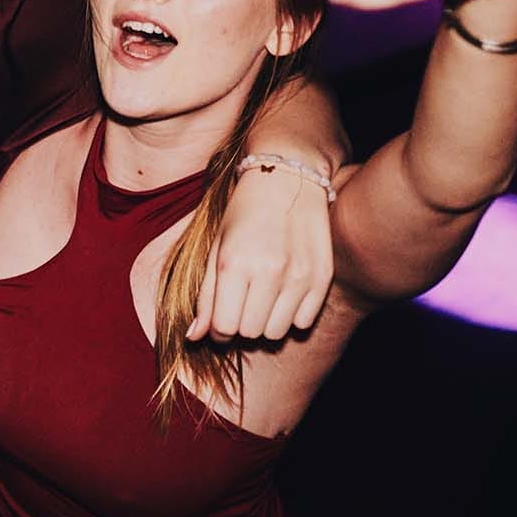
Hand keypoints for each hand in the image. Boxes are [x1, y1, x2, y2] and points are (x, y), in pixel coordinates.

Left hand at [191, 163, 334, 340]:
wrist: (288, 178)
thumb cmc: (243, 214)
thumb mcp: (216, 248)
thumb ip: (206, 295)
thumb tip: (194, 337)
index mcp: (234, 263)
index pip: (224, 327)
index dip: (218, 330)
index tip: (221, 319)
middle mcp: (269, 271)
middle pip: (250, 332)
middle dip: (241, 324)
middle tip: (242, 303)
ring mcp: (299, 275)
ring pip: (277, 332)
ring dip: (266, 322)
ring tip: (263, 298)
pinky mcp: (322, 277)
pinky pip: (303, 322)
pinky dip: (292, 316)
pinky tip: (285, 293)